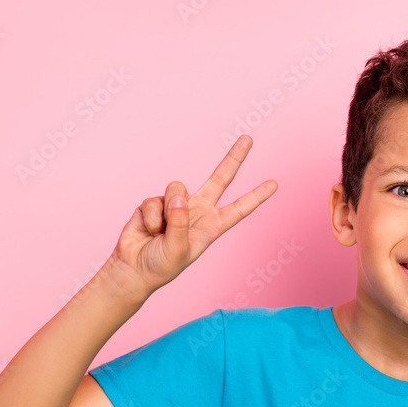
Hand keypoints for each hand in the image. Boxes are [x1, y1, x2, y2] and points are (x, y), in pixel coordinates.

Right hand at [106, 135, 277, 298]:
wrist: (133, 268)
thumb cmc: (160, 266)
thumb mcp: (178, 250)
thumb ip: (180, 222)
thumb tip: (178, 196)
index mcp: (211, 226)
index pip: (239, 209)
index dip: (256, 196)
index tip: (274, 184)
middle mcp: (198, 211)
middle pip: (220, 179)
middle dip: (234, 158)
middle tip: (248, 138)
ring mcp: (176, 204)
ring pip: (177, 188)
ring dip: (166, 211)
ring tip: (159, 232)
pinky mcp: (155, 202)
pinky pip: (153, 200)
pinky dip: (150, 217)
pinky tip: (148, 230)